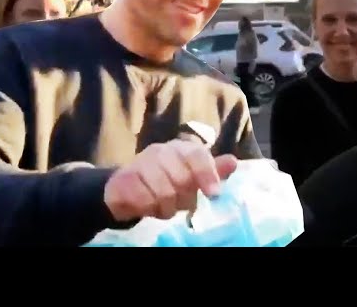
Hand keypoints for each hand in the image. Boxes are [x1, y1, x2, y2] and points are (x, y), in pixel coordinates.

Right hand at [104, 139, 237, 221]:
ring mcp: (139, 163)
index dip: (207, 174)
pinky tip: (147, 206)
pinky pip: (144, 200)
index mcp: (180, 148)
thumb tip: (233, 162)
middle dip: (183, 199)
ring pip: (164, 193)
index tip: (214, 194)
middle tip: (179, 204)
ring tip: (162, 206)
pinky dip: (149, 209)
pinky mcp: (123, 179)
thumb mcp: (190, 176)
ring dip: (166, 207)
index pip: (197, 155)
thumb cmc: (164, 181)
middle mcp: (160, 151)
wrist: (125, 187)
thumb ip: (212, 171)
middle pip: (183, 179)